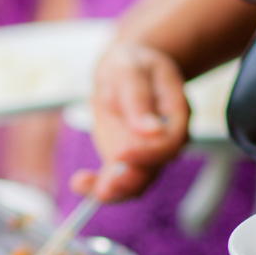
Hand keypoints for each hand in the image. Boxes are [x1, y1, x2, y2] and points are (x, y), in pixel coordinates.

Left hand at [70, 42, 190, 202]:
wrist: (124, 70)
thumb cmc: (130, 65)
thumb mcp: (130, 70)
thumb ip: (139, 98)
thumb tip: (151, 131)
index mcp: (176, 114)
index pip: (171, 142)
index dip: (149, 153)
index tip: (121, 153)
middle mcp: (166, 138)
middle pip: (154, 168)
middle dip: (128, 180)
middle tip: (104, 187)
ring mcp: (147, 151)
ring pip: (137, 181)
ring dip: (113, 190)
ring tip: (83, 185)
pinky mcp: (127, 159)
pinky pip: (117, 181)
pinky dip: (97, 187)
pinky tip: (79, 183)